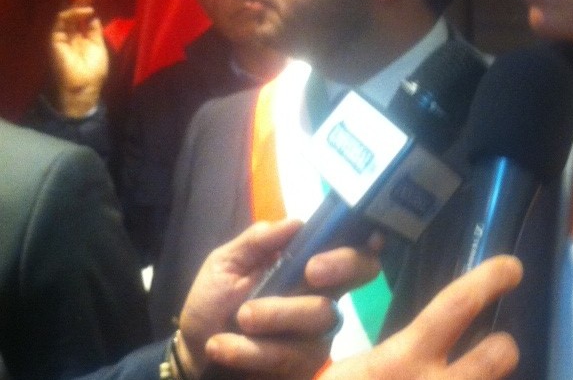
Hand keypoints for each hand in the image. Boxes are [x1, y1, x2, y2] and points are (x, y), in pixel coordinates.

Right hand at [50, 0, 107, 116]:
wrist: (85, 87)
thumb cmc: (94, 71)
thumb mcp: (98, 47)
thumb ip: (94, 32)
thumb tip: (93, 17)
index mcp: (81, 38)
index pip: (82, 18)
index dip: (88, 5)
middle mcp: (70, 36)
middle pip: (74, 14)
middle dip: (82, 0)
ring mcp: (61, 38)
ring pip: (66, 16)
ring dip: (78, 5)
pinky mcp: (54, 40)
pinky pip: (60, 23)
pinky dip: (72, 15)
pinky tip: (86, 12)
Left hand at [178, 219, 380, 378]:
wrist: (191, 353)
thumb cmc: (215, 302)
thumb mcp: (226, 263)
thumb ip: (257, 241)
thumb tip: (296, 222)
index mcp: (310, 270)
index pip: (353, 255)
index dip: (364, 247)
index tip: (366, 238)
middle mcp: (322, 300)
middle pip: (351, 281)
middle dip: (338, 268)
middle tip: (309, 271)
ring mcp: (316, 338)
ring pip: (318, 319)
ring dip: (276, 315)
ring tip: (240, 318)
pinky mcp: (302, 369)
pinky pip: (288, 357)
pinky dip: (250, 350)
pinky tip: (222, 345)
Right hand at [322, 256, 522, 379]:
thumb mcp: (357, 374)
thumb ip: (396, 357)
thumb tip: (427, 342)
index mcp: (400, 359)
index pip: (456, 305)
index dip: (489, 280)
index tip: (512, 267)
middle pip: (498, 355)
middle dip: (504, 347)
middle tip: (499, 346)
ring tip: (476, 376)